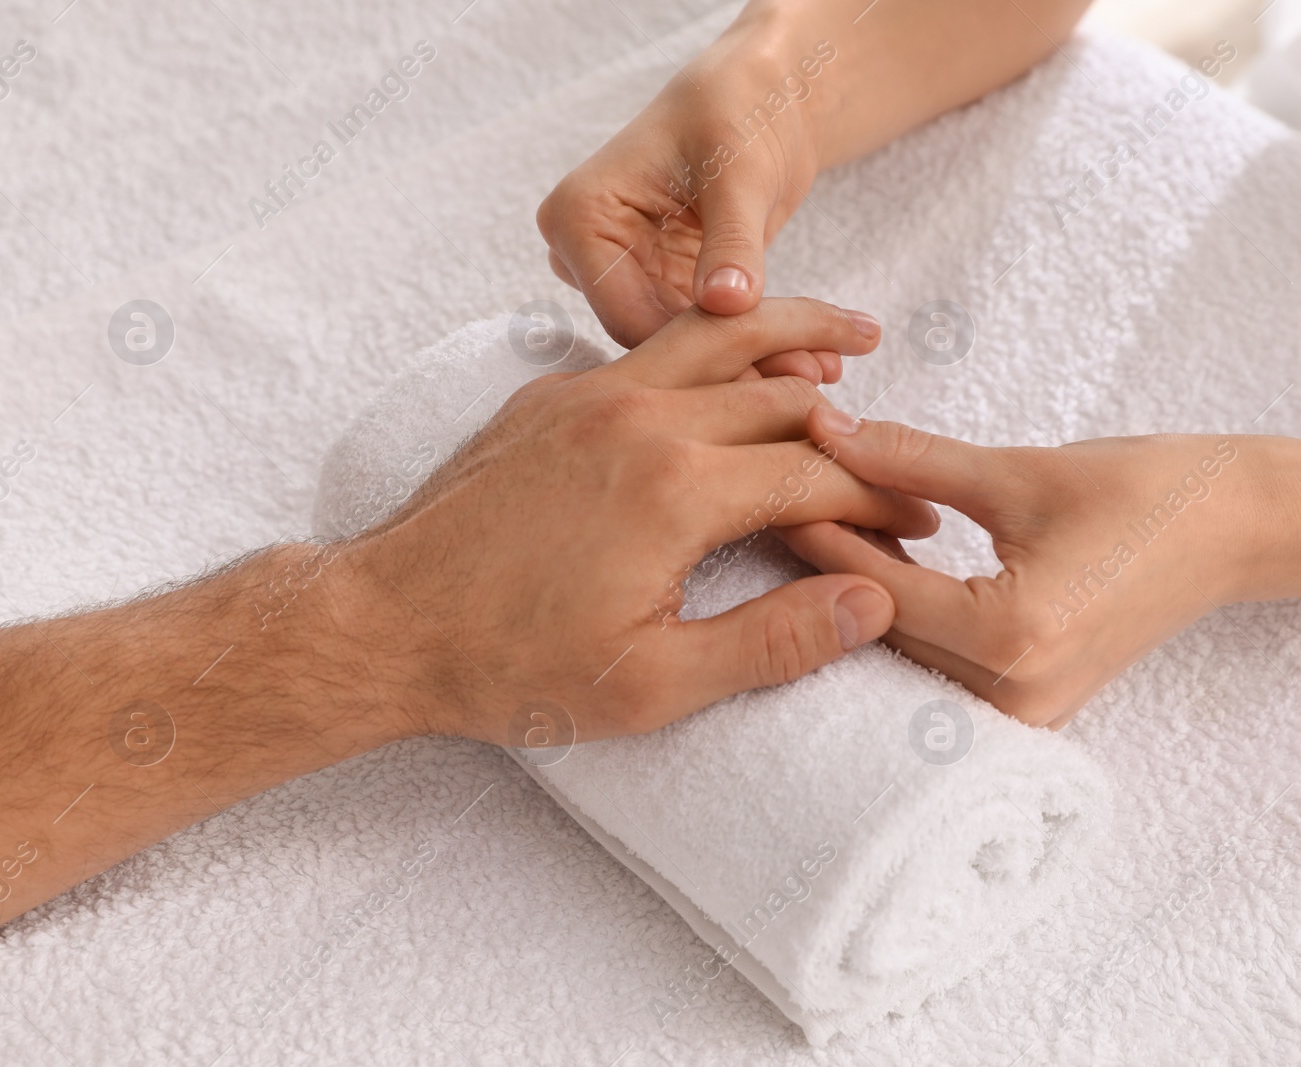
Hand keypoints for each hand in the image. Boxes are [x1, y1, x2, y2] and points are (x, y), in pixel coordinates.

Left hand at [332, 300, 938, 743]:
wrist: (384, 623)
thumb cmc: (511, 667)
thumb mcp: (653, 685)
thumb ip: (773, 641)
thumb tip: (872, 602)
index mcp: (676, 490)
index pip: (816, 474)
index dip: (881, 502)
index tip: (917, 525)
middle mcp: (641, 420)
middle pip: (783, 398)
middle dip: (857, 431)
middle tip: (904, 461)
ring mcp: (591, 395)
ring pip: (720, 341)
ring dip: (795, 337)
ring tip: (857, 333)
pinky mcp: (554, 395)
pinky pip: (655, 349)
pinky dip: (717, 346)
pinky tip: (740, 358)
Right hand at [536, 0, 1091, 359]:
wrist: (760, 98)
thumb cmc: (739, 110)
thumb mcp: (739, 174)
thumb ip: (731, 242)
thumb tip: (724, 304)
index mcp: (578, 218)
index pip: (627, 315)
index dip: (696, 350)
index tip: (765, 374)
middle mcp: (584, 253)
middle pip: (652, 337)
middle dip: (729, 362)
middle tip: (807, 383)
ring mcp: (619, 273)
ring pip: (679, 345)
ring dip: (748, 362)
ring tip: (820, 371)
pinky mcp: (657, 286)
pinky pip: (699, 333)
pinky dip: (751, 347)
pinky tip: (808, 359)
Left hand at [777, 409, 1264, 727]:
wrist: (1239, 529)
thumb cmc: (1148, 491)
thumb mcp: (1020, 470)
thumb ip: (912, 458)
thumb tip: (825, 430)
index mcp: (1013, 636)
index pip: (878, 587)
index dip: (817, 534)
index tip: (771, 489)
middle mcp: (1016, 693)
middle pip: (883, 627)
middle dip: (830, 564)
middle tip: (776, 504)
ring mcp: (1027, 711)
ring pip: (907, 649)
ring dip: (864, 588)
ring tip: (821, 520)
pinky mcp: (1034, 704)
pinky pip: (943, 660)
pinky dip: (909, 610)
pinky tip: (883, 555)